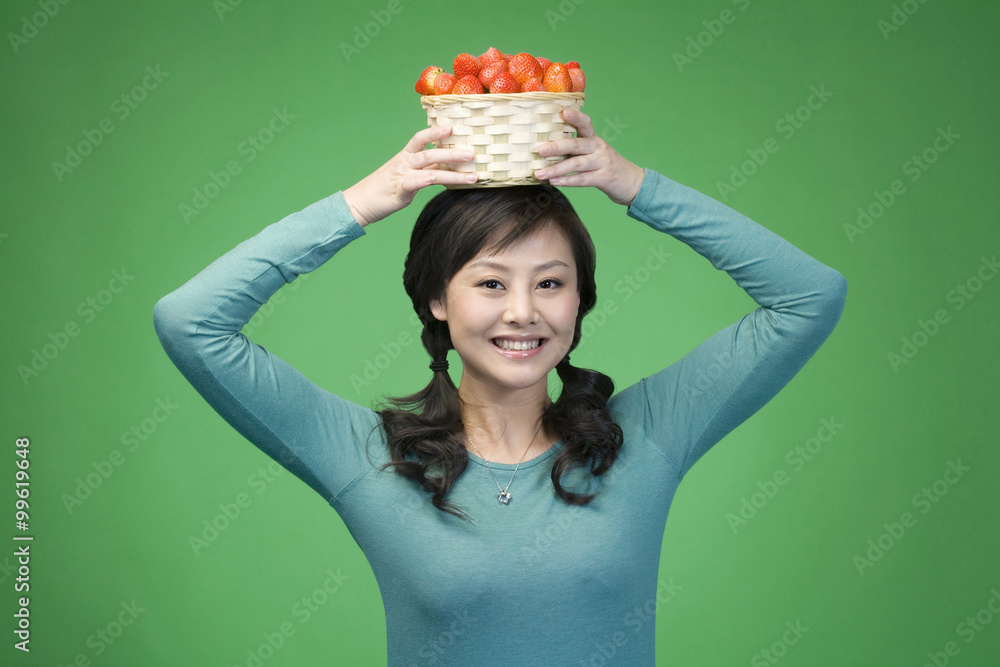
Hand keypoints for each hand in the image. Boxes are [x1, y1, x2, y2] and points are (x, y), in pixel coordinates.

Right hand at [342, 125, 477, 226]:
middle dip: (453, 153)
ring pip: (428, 169)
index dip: (436, 132)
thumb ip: (425, 168)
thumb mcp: (407, 174)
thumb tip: (446, 165)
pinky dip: (423, 180)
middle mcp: (404, 162)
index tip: (453, 127)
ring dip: (451, 171)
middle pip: (430, 153)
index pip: (421, 139)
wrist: (359, 202)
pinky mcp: (398, 191)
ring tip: (470, 175)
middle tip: (472, 153)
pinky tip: (434, 180)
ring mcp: (401, 176)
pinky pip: (412, 184)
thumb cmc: (385, 189)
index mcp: (405, 156)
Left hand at [533, 110, 644, 206]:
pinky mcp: (604, 178)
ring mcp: (602, 163)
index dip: (575, 117)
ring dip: (556, 169)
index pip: (585, 123)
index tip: (563, 112)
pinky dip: (567, 181)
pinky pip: (582, 179)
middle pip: (576, 145)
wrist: (632, 182)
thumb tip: (546, 149)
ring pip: (576, 164)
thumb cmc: (605, 166)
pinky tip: (553, 182)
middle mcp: (599, 148)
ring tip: (539, 173)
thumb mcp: (594, 152)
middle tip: (539, 150)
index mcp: (594, 138)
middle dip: (556, 147)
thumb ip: (575, 149)